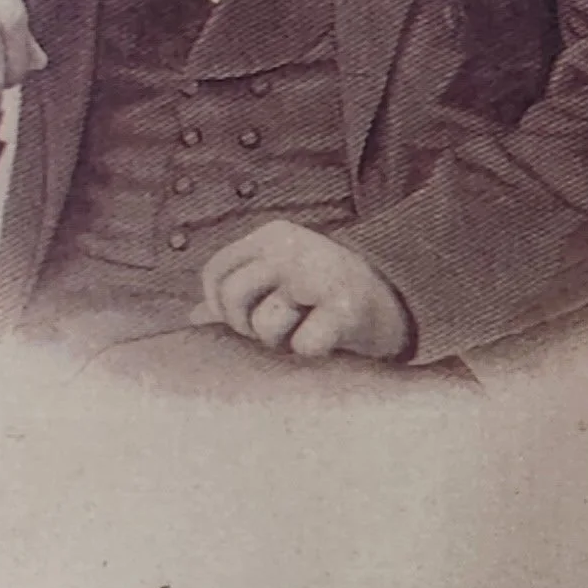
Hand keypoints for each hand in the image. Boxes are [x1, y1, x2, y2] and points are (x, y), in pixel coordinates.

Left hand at [192, 221, 411, 360]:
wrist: (396, 297)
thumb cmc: (322, 294)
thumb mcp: (278, 281)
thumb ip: (237, 294)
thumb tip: (192, 318)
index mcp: (272, 236)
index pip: (216, 271)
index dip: (218, 305)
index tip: (242, 319)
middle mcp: (292, 248)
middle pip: (231, 296)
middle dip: (243, 326)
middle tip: (274, 329)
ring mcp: (319, 275)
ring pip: (264, 325)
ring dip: (280, 341)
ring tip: (304, 328)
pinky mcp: (344, 308)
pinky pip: (303, 346)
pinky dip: (312, 351)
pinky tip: (329, 338)